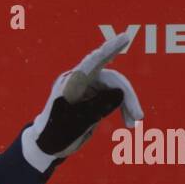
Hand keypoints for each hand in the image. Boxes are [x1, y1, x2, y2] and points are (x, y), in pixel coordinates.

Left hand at [23, 32, 143, 169]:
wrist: (46, 146)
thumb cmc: (56, 133)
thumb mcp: (77, 122)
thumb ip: (98, 106)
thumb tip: (121, 92)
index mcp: (72, 82)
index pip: (93, 61)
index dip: (110, 49)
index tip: (126, 38)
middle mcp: (81, 81)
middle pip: (112, 80)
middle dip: (128, 97)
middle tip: (138, 117)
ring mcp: (88, 89)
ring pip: (116, 90)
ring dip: (127, 105)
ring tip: (133, 124)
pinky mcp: (94, 99)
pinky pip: (113, 98)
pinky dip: (122, 109)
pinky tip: (128, 122)